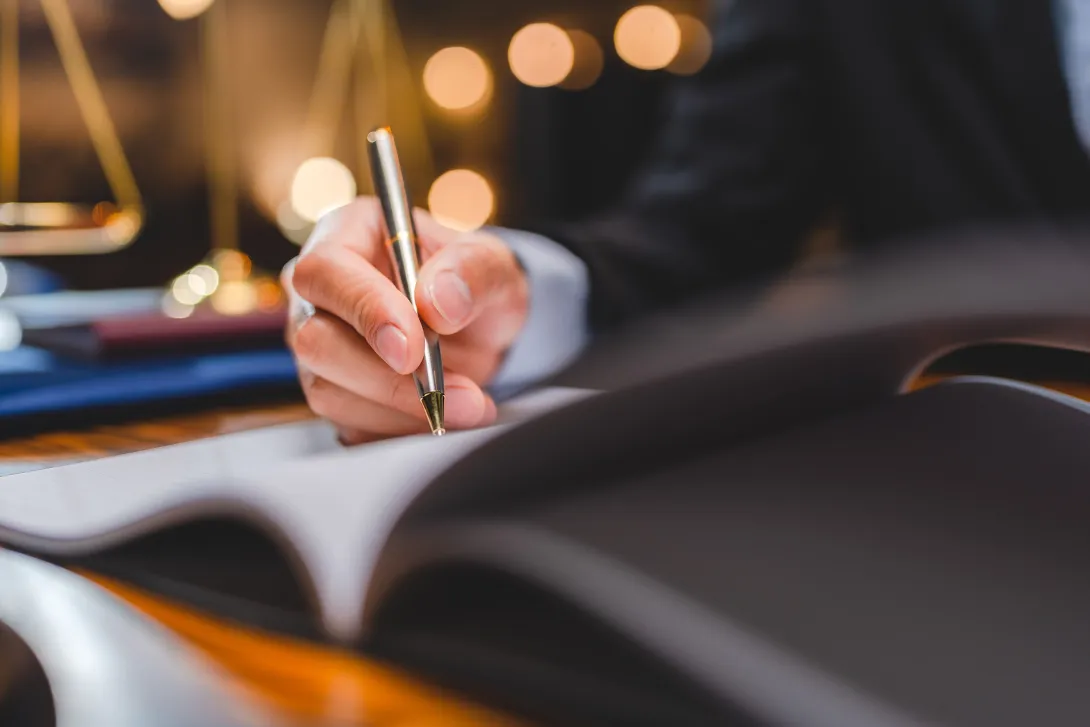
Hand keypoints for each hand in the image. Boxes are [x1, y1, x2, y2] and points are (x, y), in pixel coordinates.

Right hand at [282, 198, 529, 443]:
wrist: (481, 329)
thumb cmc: (474, 282)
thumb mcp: (493, 263)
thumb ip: (472, 271)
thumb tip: (437, 303)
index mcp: (345, 236)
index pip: (325, 271)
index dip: (364, 311)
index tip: (412, 349)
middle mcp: (318, 293)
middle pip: (315, 341)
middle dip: (389, 378)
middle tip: (462, 394)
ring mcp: (318, 346)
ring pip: (329, 391)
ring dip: (403, 410)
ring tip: (471, 406)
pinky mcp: (334, 393)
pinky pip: (350, 424)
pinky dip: (401, 429)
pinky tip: (444, 416)